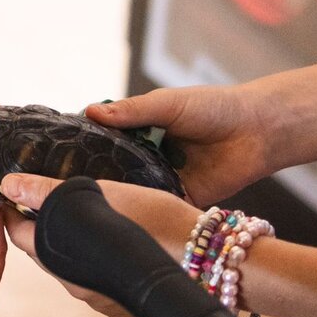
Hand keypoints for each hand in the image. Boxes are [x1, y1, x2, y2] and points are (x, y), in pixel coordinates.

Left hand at [0, 173, 198, 316]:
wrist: (209, 258)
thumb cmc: (157, 221)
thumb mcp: (101, 194)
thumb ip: (50, 191)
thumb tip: (9, 184)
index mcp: (63, 260)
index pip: (18, 234)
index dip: (13, 208)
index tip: (16, 188)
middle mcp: (76, 286)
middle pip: (40, 249)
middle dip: (39, 221)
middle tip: (48, 190)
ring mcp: (98, 299)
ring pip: (67, 262)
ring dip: (67, 237)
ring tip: (83, 207)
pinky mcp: (118, 304)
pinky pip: (93, 275)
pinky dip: (91, 253)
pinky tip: (109, 234)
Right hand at [85, 85, 273, 206]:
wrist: (258, 130)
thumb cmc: (213, 107)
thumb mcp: (167, 104)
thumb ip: (131, 111)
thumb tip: (89, 111)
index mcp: (141, 129)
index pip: (105, 140)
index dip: (85, 146)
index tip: (57, 155)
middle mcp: (147, 155)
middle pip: (115, 168)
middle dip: (98, 175)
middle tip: (68, 185)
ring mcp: (164, 177)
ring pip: (135, 189)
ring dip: (121, 194)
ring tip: (92, 202)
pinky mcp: (183, 197)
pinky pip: (160, 205)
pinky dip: (148, 208)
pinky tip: (127, 213)